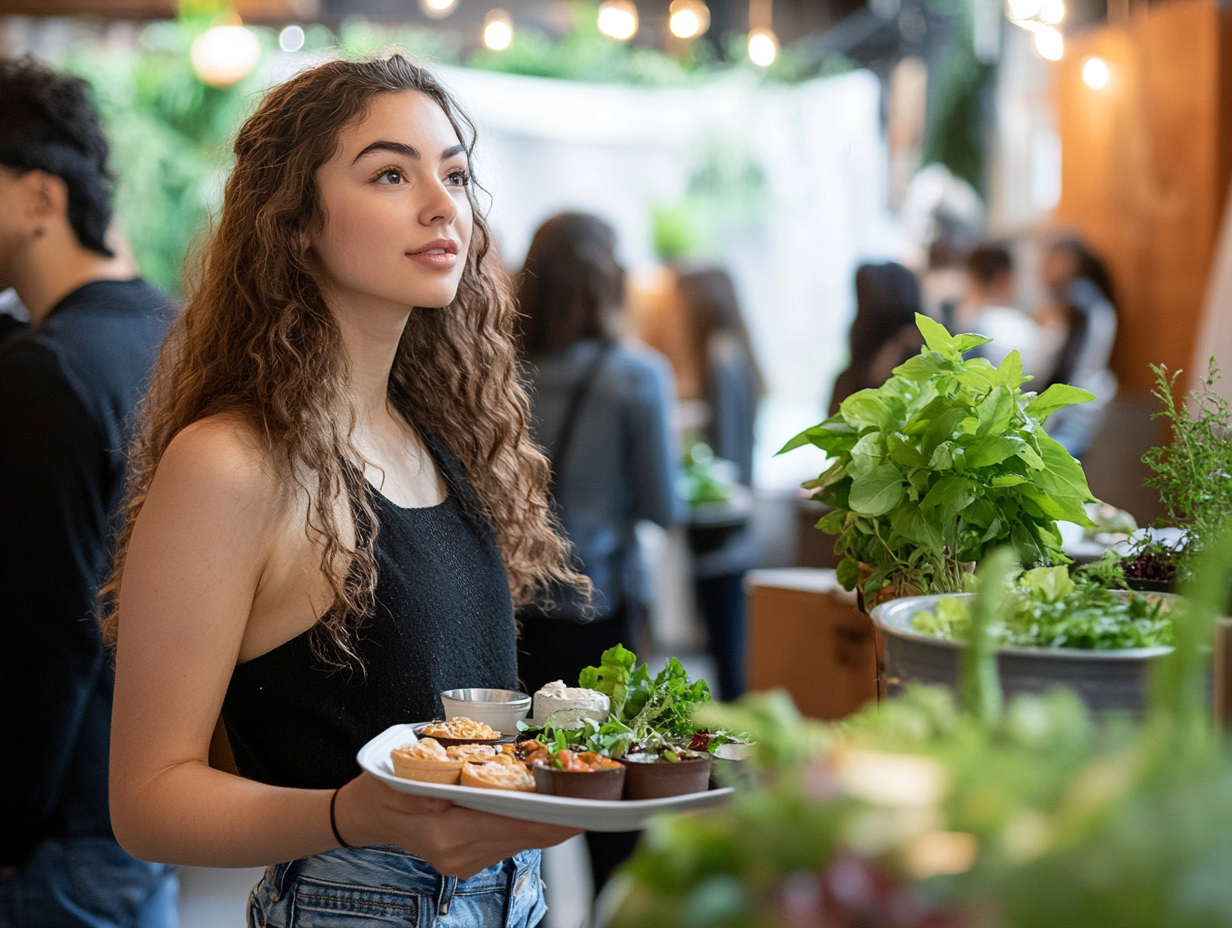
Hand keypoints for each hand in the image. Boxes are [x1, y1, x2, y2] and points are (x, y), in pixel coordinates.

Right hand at [334, 772, 581, 878]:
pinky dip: (531, 824)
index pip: (511, 826)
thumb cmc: (382, 790)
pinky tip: (550, 807)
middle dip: (561, 818)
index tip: (580, 807)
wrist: (365, 816)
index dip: (549, 817)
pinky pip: (511, 840)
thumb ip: (421, 793)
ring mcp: (466, 861)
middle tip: (596, 797)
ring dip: (551, 821)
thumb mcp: (396, 783)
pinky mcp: (470, 859)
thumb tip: (446, 799)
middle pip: (526, 835)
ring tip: (580, 797)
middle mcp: (461, 855)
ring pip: (523, 840)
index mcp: (446, 835)